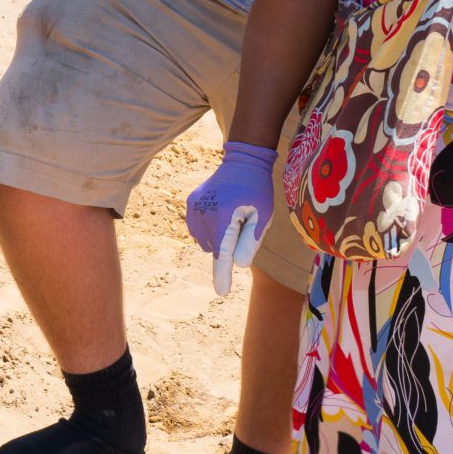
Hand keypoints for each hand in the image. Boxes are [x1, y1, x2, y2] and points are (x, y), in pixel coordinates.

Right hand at [185, 141, 278, 296]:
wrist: (242, 161)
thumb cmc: (257, 190)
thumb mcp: (262, 216)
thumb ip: (250, 242)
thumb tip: (237, 263)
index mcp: (224, 217)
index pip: (222, 254)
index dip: (223, 275)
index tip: (222, 292)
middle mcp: (204, 214)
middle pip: (215, 248)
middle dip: (228, 244)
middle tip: (243, 221)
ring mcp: (194, 208)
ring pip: (205, 241)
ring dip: (217, 238)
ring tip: (232, 215)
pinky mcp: (190, 204)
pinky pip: (197, 230)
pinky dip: (209, 229)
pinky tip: (221, 214)